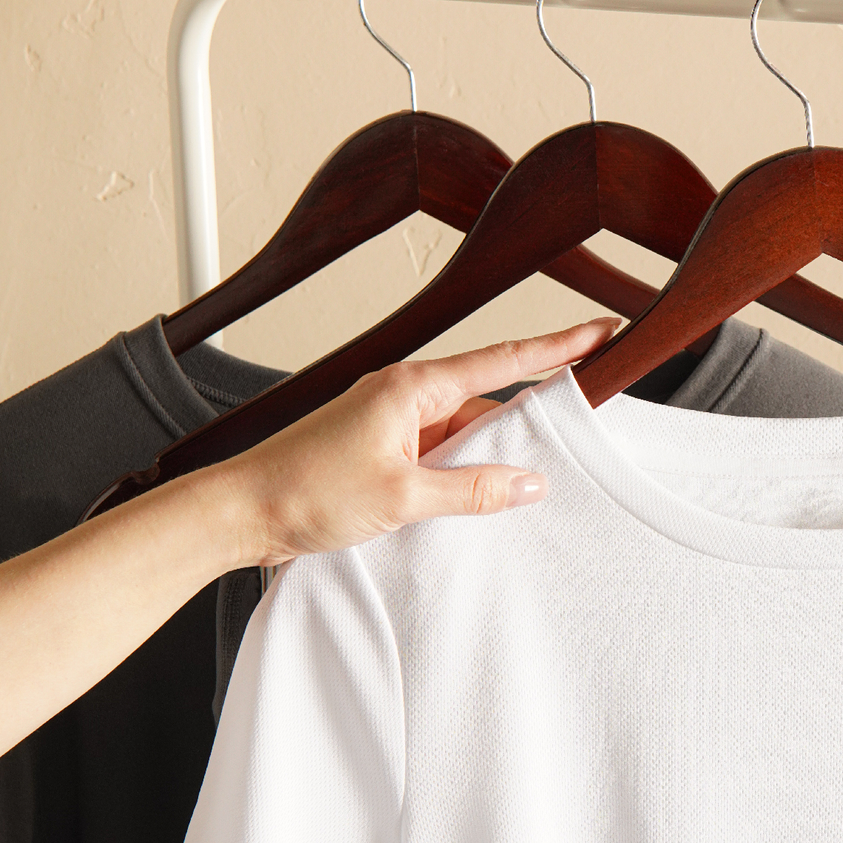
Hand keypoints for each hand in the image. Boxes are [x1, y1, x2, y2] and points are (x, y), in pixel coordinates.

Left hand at [221, 318, 616, 565]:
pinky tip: (467, 504)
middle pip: (488, 401)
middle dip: (525, 425)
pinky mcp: (379, 451)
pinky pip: (437, 455)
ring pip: (462, 434)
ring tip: (507, 496)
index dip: (560, 345)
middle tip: (568, 445)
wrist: (238, 512)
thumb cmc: (304, 491)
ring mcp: (390, 422)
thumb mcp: (402, 497)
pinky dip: (457, 477)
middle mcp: (404, 394)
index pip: (504, 360)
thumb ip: (472, 490)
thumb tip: (529, 483)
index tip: (603, 331)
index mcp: (412, 386)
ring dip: (485, 462)